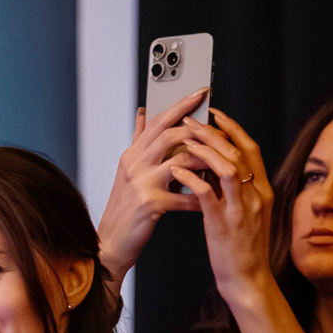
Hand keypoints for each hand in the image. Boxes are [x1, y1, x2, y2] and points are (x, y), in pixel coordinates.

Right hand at [94, 90, 208, 280]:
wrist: (111, 240)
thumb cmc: (125, 208)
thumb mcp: (128, 169)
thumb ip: (138, 140)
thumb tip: (143, 113)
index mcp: (133, 154)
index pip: (159, 121)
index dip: (181, 105)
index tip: (201, 93)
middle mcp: (135, 164)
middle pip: (171, 134)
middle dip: (200, 128)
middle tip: (220, 127)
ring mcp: (142, 183)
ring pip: (181, 160)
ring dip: (206, 161)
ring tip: (221, 164)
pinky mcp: (150, 204)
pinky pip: (185, 196)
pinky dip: (201, 198)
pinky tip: (211, 199)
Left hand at [167, 108, 279, 306]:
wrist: (247, 280)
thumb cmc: (242, 248)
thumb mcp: (245, 213)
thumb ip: (234, 188)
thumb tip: (214, 164)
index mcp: (262, 190)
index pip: (251, 148)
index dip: (233, 128)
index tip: (215, 114)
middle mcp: (255, 195)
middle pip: (238, 152)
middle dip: (214, 132)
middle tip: (192, 121)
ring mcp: (241, 209)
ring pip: (226, 167)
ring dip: (203, 149)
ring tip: (184, 139)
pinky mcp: (223, 224)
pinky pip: (207, 193)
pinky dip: (191, 177)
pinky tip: (177, 170)